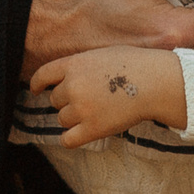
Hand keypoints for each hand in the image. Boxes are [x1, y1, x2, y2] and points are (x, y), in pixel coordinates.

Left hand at [29, 46, 186, 147]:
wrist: (156, 82)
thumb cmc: (137, 64)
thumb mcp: (103, 54)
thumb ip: (82, 64)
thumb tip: (70, 76)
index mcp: (74, 64)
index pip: (42, 75)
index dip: (37, 84)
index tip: (36, 90)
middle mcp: (72, 86)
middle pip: (55, 100)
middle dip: (68, 101)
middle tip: (90, 100)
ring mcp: (81, 108)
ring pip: (62, 119)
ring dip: (74, 118)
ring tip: (96, 112)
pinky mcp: (92, 129)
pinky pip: (68, 139)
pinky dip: (72, 138)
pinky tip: (81, 134)